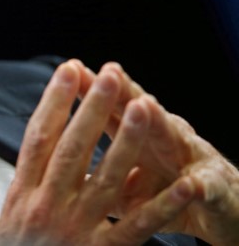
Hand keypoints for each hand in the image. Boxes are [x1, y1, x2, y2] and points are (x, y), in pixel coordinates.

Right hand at [0, 59, 238, 244]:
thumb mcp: (9, 220)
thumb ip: (29, 186)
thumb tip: (43, 146)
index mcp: (22, 196)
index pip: (37, 138)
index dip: (53, 102)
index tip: (68, 70)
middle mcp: (46, 208)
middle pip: (70, 149)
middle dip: (90, 109)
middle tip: (108, 75)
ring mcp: (74, 231)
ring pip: (105, 179)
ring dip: (126, 142)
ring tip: (142, 107)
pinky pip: (136, 227)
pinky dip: (161, 206)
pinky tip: (182, 185)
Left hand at [75, 60, 238, 244]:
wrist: (225, 210)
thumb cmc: (170, 191)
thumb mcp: (128, 182)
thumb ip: (99, 170)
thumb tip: (57, 163)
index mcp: (141, 137)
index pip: (111, 108)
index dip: (92, 90)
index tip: (71, 70)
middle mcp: (166, 139)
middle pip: (143, 111)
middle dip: (124, 91)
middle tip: (108, 71)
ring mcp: (192, 160)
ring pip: (175, 137)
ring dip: (159, 123)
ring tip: (145, 107)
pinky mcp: (215, 190)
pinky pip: (206, 188)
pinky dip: (198, 186)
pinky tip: (191, 184)